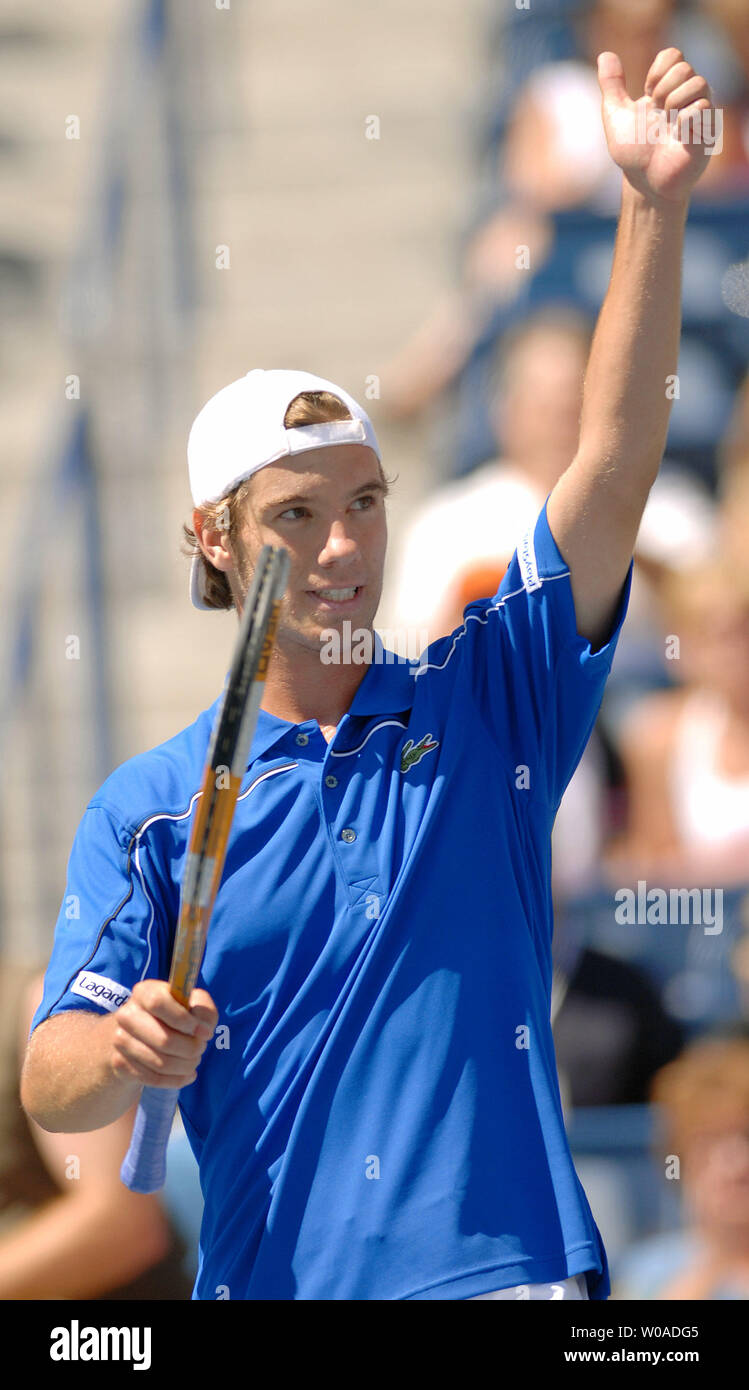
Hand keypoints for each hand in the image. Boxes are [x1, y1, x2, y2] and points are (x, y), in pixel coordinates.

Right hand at [109, 981, 217, 1088]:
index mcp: (144, 992)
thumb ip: (204, 1010)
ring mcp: (120, 1040)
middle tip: (201, 1048)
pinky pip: (153, 1078)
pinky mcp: (120, 1063)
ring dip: (185, 1066)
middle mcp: (127, 1015)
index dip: (184, 1019)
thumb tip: (203, 1030)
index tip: (204, 1032)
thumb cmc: (173, 1015)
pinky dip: (176, 1079)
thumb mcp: (192, 1004)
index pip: (158, 1003)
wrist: (139, 1034)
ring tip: (194, 1060)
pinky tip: (186, 1074)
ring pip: (160, 1063)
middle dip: (191, 1049)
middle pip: (163, 1040)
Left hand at [597, 48, 716, 204]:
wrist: (644, 182)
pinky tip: (677, 135)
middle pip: (684, 67)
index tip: (648, 94)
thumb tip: (605, 55)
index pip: (674, 55)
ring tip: (668, 125)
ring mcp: (699, 111)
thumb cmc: (633, 153)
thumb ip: (612, 85)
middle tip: (658, 114)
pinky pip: (702, 106)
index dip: (658, 70)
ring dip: (675, 103)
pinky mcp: (707, 129)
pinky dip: (684, 119)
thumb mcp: (616, 115)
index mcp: (667, 89)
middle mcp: (685, 97)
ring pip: (698, 81)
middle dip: (663, 89)